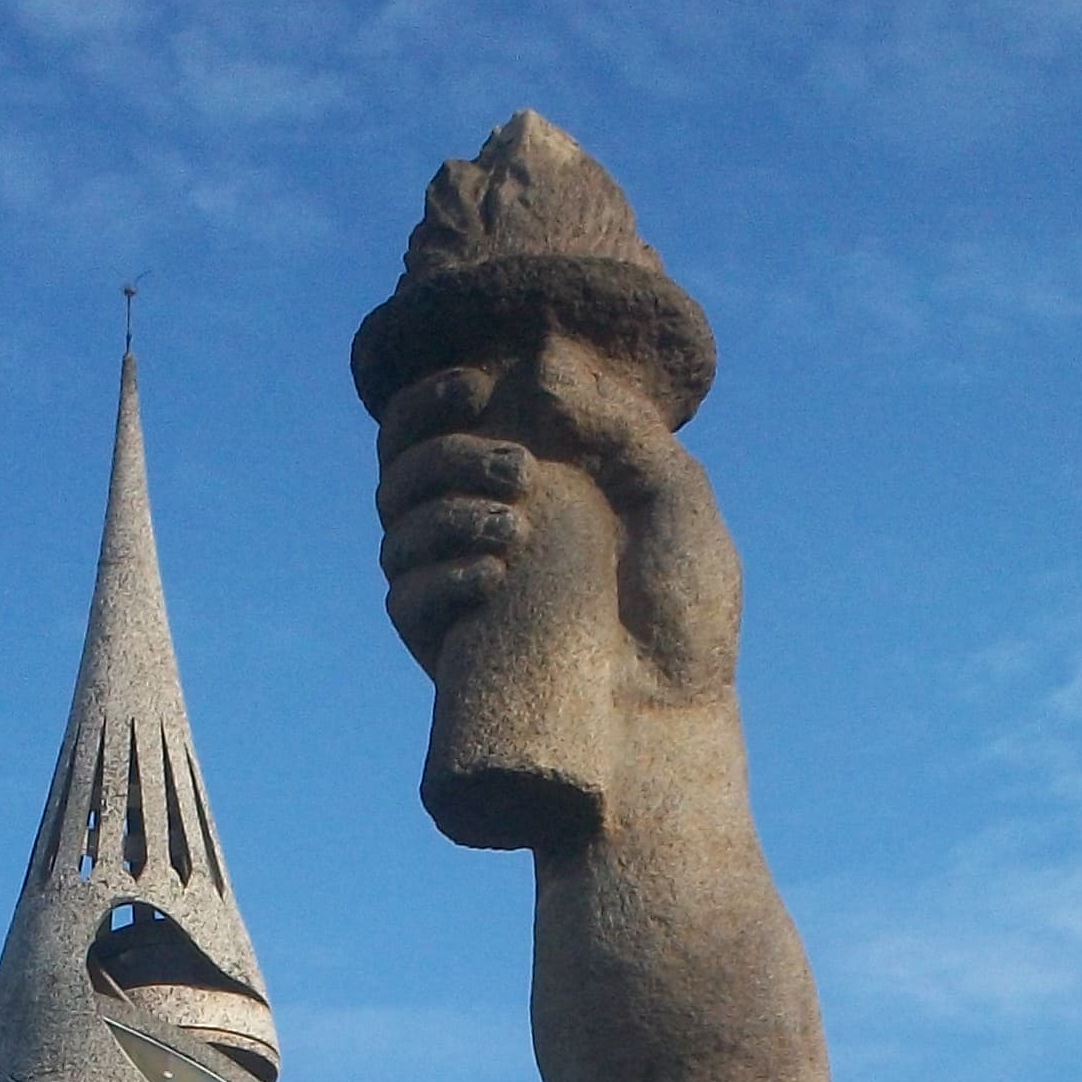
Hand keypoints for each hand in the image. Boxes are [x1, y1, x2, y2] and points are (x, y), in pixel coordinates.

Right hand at [375, 330, 740, 701]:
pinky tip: (487, 578)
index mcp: (518, 484)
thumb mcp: (674, 496)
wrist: (680, 718)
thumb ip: (624, 423)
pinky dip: (436, 581)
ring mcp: (458, 594)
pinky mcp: (450, 658)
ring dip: (441, 514)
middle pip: (401, 469)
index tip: (476, 387)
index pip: (439, 424)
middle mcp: (475, 532)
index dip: (433, 395)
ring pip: (397, 532)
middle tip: (520, 473)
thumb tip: (540, 362)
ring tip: (514, 530)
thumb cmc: (685, 613)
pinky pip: (406, 605)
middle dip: (444, 455)